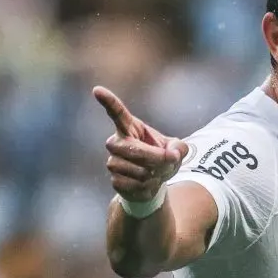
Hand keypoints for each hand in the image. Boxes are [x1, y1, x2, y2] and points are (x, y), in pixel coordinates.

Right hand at [94, 85, 188, 202]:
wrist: (154, 182)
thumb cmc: (162, 159)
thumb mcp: (177, 149)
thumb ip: (179, 148)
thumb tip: (172, 154)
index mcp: (130, 128)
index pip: (117, 114)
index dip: (108, 102)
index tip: (97, 90)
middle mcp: (116, 143)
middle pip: (130, 149)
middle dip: (155, 157)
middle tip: (169, 160)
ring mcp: (113, 162)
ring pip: (137, 170)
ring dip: (154, 174)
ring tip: (156, 172)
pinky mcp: (114, 180)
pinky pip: (135, 185)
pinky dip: (149, 186)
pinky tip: (148, 183)